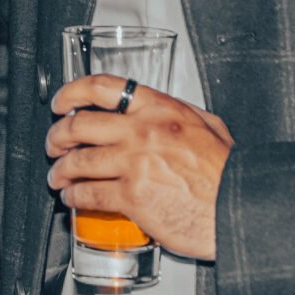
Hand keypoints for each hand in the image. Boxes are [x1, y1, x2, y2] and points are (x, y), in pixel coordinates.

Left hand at [46, 75, 233, 260]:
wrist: (240, 207)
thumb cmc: (229, 174)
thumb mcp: (209, 127)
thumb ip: (179, 114)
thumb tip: (159, 111)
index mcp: (160, 109)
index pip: (103, 87)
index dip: (72, 92)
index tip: (61, 102)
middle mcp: (143, 130)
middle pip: (80, 124)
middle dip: (57, 135)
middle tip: (54, 144)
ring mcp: (135, 163)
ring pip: (79, 161)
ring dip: (60, 170)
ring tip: (58, 176)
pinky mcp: (133, 196)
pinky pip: (89, 193)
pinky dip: (74, 196)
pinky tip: (73, 198)